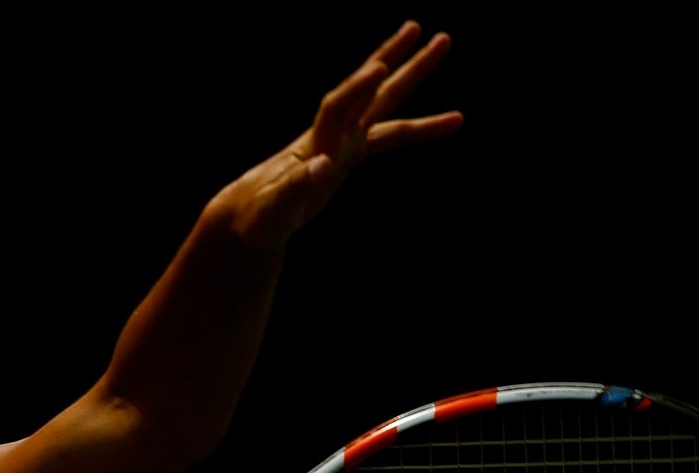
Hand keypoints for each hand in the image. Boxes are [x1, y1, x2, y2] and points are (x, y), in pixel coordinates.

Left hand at [215, 20, 462, 248]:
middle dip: (394, 60)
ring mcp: (342, 143)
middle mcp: (332, 136)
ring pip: (382, 103)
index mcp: (314, 146)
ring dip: (411, 75)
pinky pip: (389, 136)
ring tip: (443, 44)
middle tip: (424, 29)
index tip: (380, 67)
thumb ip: (296, 187)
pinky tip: (449, 120)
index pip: (337, 107)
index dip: (356, 89)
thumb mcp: (275, 209)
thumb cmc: (258, 217)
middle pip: (367, 91)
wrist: (249, 217)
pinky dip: (418, 129)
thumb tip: (323, 165)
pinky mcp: (348, 156)